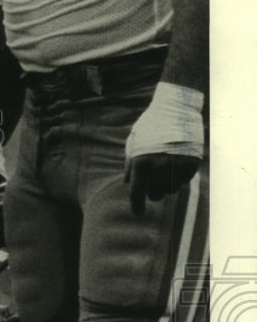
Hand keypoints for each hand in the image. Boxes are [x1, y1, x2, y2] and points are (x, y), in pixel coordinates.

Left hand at [124, 81, 204, 214]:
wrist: (177, 108)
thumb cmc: (150, 126)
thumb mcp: (134, 144)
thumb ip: (130, 166)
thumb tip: (127, 184)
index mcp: (141, 163)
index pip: (137, 194)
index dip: (136, 206)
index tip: (138, 213)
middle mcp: (159, 167)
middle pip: (155, 195)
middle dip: (152, 192)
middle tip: (153, 184)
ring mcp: (177, 166)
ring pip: (170, 190)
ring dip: (166, 185)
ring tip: (165, 169)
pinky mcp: (192, 164)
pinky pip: (183, 182)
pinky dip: (179, 178)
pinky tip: (176, 164)